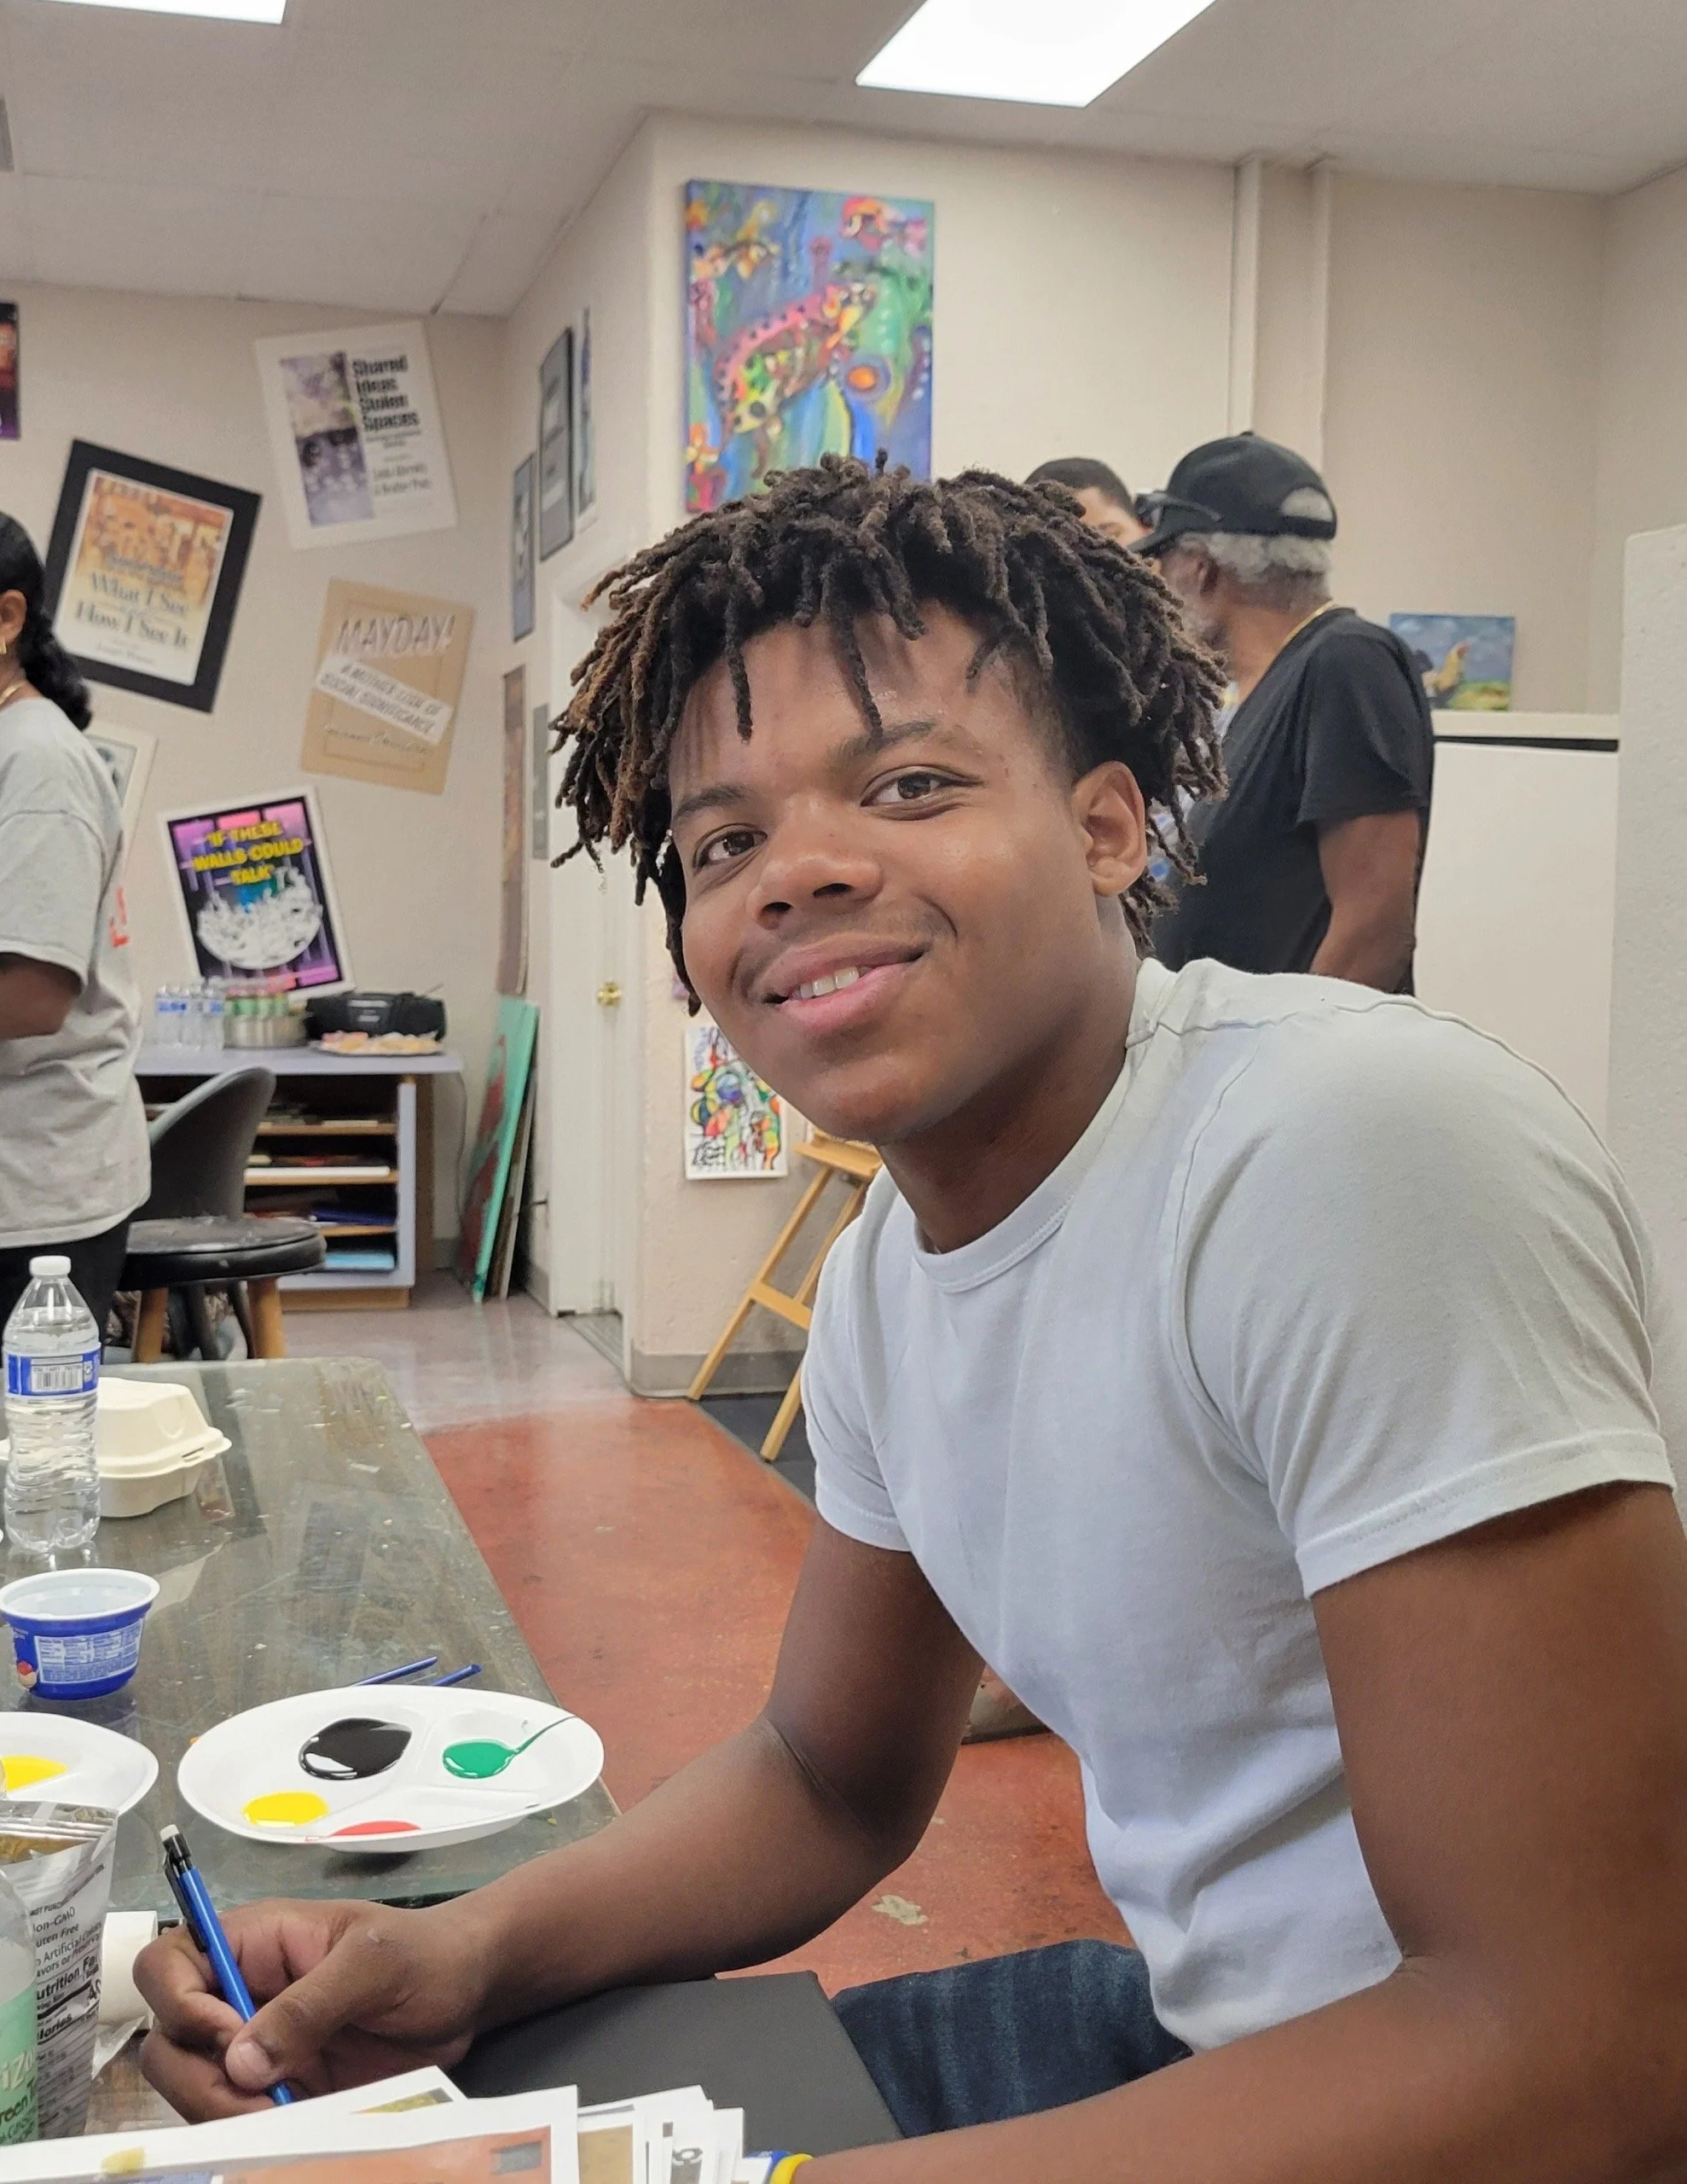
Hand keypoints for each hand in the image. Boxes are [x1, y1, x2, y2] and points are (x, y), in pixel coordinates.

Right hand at [137, 1897, 491, 2119]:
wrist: (467, 1993)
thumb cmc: (425, 1954)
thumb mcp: (375, 1963)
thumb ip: (310, 2004)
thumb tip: (241, 2059)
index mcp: (253, 1943)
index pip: (169, 1964)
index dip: (178, 2003)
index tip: (227, 2035)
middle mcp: (241, 1994)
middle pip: (167, 2039)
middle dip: (197, 2075)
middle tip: (257, 2094)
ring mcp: (255, 2047)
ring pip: (193, 2088)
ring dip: (223, 2112)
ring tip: (283, 2113)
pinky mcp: (277, 2090)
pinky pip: (237, 2119)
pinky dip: (252, 2132)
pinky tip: (294, 2126)